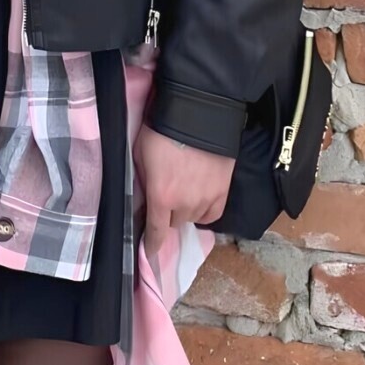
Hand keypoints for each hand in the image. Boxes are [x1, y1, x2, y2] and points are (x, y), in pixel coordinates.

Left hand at [135, 126, 234, 257]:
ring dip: (186, 209)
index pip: (156, 232)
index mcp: (161, 196)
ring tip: (184, 190)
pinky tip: (200, 198)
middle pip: (174, 222)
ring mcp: (207, 199)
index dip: (152, 245)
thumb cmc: (162, 130)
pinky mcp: (223, 191)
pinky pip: (212, 214)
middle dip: (168, 213)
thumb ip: (143, 180)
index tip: (149, 252)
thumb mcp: (140, 154)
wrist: (198, 113)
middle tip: (166, 194)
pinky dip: (205, 210)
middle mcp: (185, 204)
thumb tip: (144, 196)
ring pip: (193, 218)